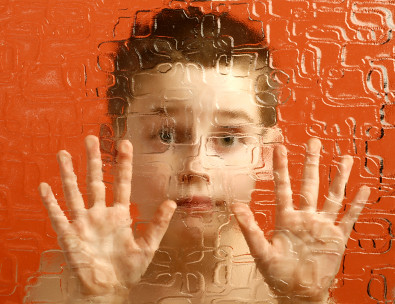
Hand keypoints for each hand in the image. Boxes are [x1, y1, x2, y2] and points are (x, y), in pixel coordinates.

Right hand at [38, 135, 175, 297]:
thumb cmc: (127, 271)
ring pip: (74, 192)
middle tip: (92, 138)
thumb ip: (158, 224)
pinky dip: (51, 202)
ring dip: (68, 173)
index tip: (124, 144)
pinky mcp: (70, 235)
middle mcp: (100, 214)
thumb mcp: (148, 247)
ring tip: (63, 153)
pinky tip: (45, 187)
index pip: (121, 183)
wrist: (107, 290)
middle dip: (93, 159)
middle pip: (95, 181)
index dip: (122, 164)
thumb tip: (171, 203)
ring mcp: (84, 223)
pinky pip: (57, 215)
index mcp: (119, 215)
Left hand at [231, 138, 369, 302]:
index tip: (279, 147)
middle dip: (311, 163)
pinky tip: (363, 190)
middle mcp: (305, 217)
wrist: (298, 293)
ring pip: (332, 197)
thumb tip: (235, 206)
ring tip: (345, 159)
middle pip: (309, 185)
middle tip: (314, 142)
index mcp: (285, 218)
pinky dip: (356, 205)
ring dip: (338, 178)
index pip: (283, 187)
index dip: (281, 167)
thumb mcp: (261, 251)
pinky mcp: (337, 239)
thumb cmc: (277, 274)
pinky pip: (348, 219)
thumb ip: (249, 228)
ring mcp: (322, 226)